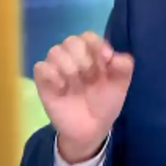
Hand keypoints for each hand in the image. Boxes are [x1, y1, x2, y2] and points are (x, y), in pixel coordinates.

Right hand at [34, 32, 133, 162]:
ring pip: (55, 51)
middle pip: (71, 41)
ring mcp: (56, 68)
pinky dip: (53, 76)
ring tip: (76, 85)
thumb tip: (113, 55)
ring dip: (69, 68)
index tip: (106, 60)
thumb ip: (124, 65)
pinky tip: (62, 89)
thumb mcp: (121, 84)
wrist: (92, 129)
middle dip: (84, 59)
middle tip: (90, 78)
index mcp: (91, 53)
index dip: (96, 45)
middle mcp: (72, 56)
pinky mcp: (43, 82)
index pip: (88, 36)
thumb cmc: (105, 102)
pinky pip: (41, 67)